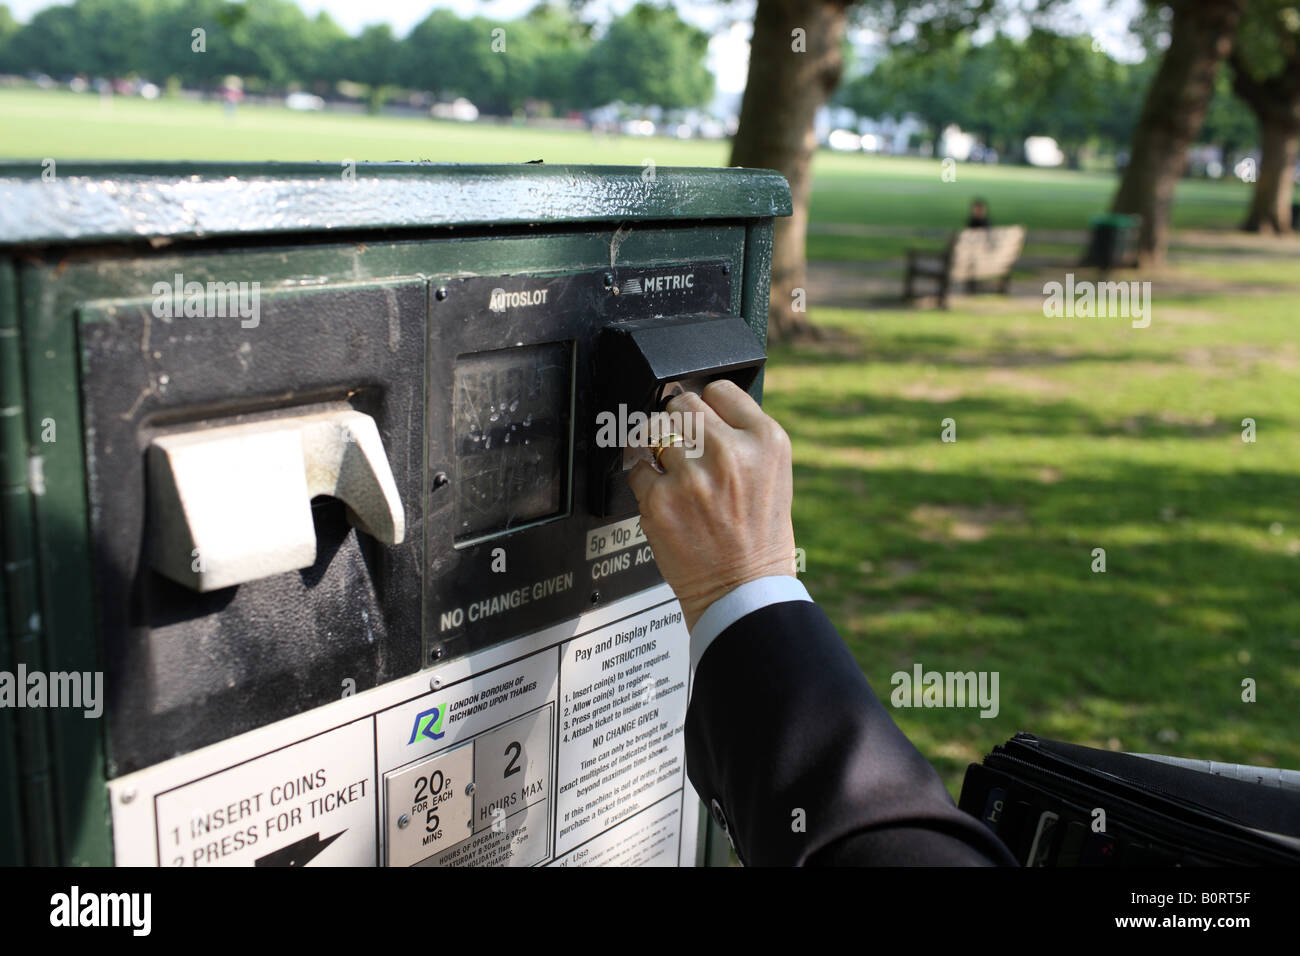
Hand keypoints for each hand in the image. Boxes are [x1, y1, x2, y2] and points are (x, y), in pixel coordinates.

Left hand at [626, 379, 795, 631]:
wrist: (742, 590)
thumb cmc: (758, 535)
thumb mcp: (771, 473)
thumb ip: (743, 436)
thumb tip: (698, 406)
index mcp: (765, 441)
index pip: (719, 390)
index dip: (708, 406)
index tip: (703, 422)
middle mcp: (730, 453)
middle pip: (683, 405)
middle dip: (679, 423)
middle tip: (686, 450)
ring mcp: (692, 476)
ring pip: (654, 429)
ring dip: (657, 447)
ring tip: (673, 471)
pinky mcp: (660, 500)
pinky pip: (636, 469)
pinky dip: (645, 481)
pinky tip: (666, 497)